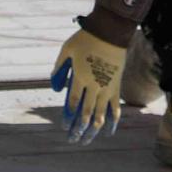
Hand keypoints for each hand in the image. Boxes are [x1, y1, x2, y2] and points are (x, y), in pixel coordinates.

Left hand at [50, 27, 127, 143]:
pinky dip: (112, 121)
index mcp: (79, 76)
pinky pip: (115, 107)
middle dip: (79, 129)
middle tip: (73, 140)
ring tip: (87, 140)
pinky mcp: (116, 86)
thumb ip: (59, 68)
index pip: (72, 103)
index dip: (68, 117)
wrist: (111, 31)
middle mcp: (93, 85)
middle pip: (86, 113)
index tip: (64, 127)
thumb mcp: (66, 49)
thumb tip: (54, 87)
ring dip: (93, 130)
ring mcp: (107, 87)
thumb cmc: (86, 38)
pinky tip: (108, 131)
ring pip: (101, 114)